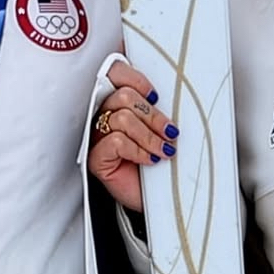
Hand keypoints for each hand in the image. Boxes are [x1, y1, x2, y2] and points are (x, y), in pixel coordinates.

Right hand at [87, 59, 178, 211]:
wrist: (160, 200)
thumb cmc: (161, 165)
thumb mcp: (165, 129)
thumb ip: (161, 107)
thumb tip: (177, 89)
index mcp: (117, 103)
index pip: (114, 74)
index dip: (134, 78)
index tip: (155, 95)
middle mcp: (103, 117)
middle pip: (121, 95)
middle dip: (153, 115)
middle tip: (169, 131)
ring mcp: (97, 138)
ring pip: (122, 117)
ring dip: (150, 136)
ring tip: (162, 150)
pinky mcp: (96, 157)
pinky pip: (116, 141)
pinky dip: (138, 150)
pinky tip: (148, 159)